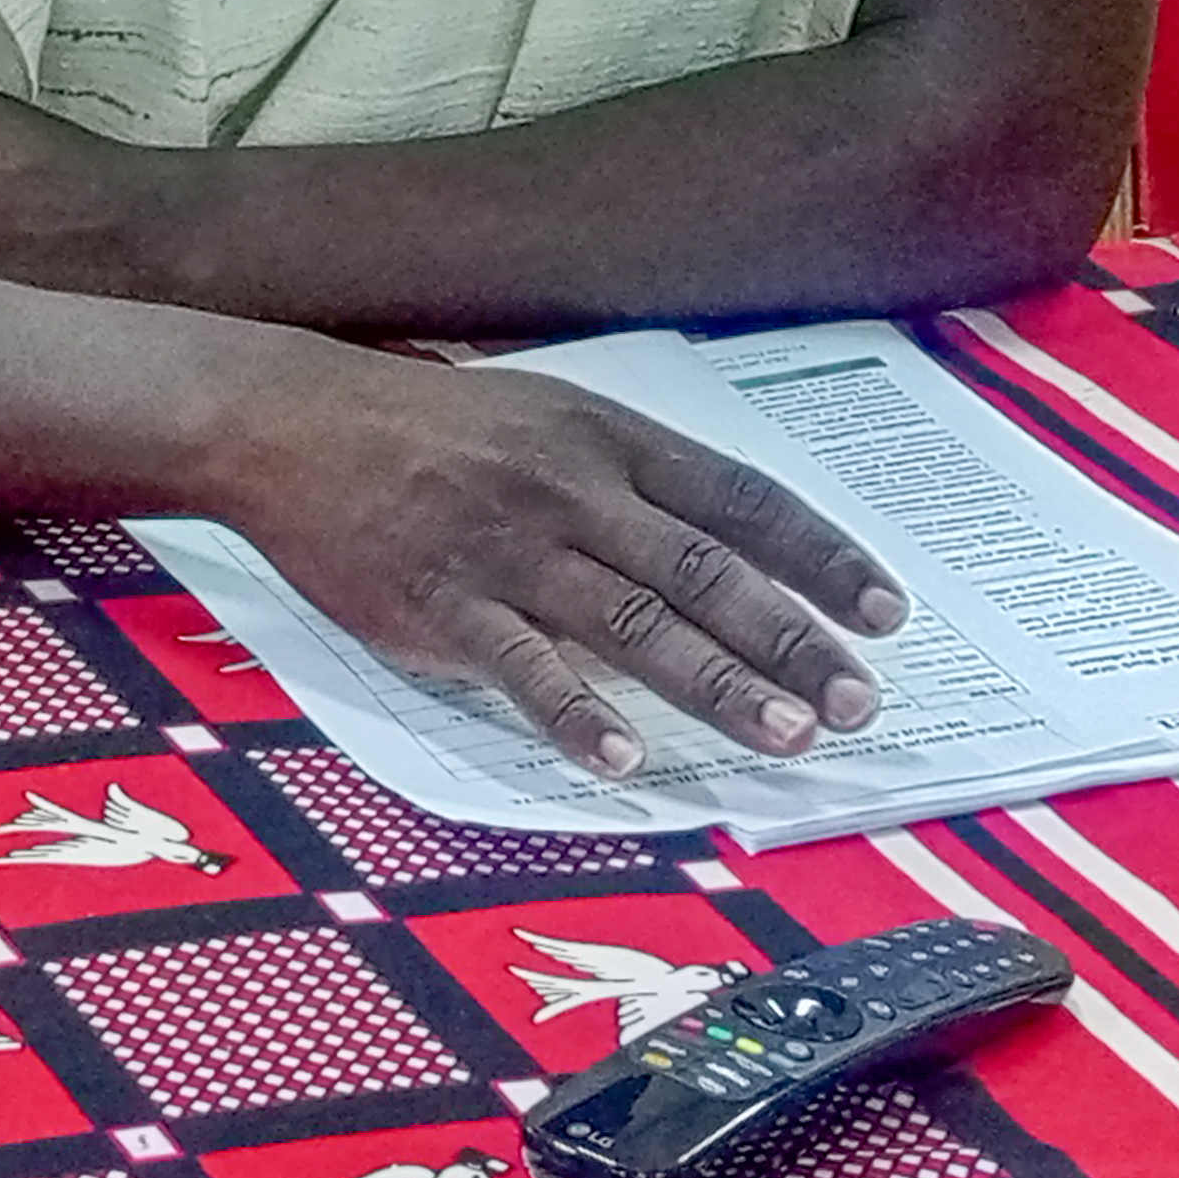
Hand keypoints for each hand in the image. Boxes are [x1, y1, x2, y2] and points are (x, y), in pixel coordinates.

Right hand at [211, 350, 904, 774]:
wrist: (294, 421)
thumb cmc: (432, 427)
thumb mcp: (546, 417)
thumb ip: (631, 484)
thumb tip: (727, 558)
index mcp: (607, 438)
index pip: (741, 499)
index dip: (820, 556)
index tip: (884, 611)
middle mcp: (571, 489)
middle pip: (705, 569)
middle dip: (790, 637)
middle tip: (856, 698)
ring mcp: (507, 548)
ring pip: (632, 621)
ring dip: (714, 682)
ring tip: (782, 733)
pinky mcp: (441, 602)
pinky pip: (520, 666)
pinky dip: (575, 714)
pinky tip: (625, 759)